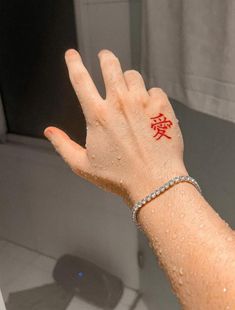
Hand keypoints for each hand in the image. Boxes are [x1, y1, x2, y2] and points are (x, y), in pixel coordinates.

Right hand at [44, 49, 186, 206]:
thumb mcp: (83, 165)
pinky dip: (150, 97)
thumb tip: (49, 131)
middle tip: (105, 57)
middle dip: (105, 58)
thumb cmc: (119, 177)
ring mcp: (143, 102)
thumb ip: (63, 146)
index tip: (71, 54)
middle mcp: (120, 102)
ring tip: (129, 93)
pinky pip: (154, 90)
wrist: (155, 183)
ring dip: (128, 80)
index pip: (80, 79)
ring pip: (133, 75)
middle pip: (110, 65)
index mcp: (98, 115)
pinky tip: (149, 112)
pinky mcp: (162, 106)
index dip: (73, 63)